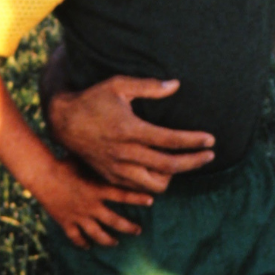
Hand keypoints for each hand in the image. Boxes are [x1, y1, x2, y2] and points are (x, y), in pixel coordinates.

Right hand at [26, 156, 160, 247]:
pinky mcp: (66, 222)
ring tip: (116, 242)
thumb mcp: (85, 160)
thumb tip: (116, 152)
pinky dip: (83, 243)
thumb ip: (100, 163)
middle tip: (138, 230)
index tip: (151, 200)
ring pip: (98, 234)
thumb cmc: (63, 163)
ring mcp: (79, 216)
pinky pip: (76, 237)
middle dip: (129, 228)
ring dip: (109, 240)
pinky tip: (88, 246)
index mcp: (97, 189)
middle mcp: (91, 206)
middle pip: (115, 222)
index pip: (123, 195)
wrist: (41, 175)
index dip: (138, 198)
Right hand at [46, 75, 214, 193]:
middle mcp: (125, 153)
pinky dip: (154, 182)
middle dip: (194, 161)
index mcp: (129, 129)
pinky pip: (139, 189)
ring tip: (182, 163)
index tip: (211, 140)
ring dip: (173, 176)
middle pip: (169, 165)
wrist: (63, 122)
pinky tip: (162, 171)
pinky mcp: (110, 177)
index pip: (170, 140)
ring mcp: (117, 168)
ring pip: (155, 184)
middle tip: (209, 155)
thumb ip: (148, 86)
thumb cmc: (92, 99)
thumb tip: (175, 85)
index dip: (193, 141)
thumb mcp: (118, 85)